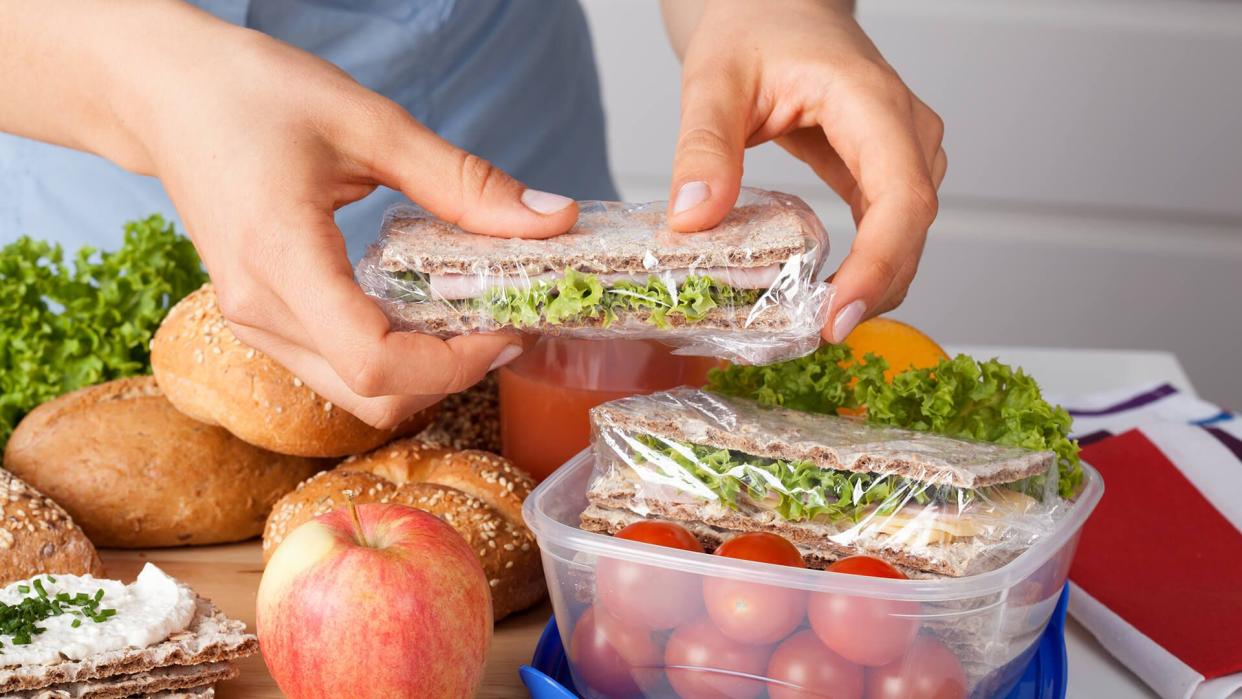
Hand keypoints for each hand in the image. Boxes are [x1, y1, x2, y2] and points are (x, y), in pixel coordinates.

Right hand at [117, 7, 577, 426]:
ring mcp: (252, 324)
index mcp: (282, 260)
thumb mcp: (368, 123)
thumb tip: (553, 218)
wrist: (164, 95)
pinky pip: (333, 368)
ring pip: (354, 394)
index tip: (505, 326)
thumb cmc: (252, 94)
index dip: (454, 364)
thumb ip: (462, 180)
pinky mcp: (257, 320)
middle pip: (373, 398)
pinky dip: (389, 356)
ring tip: (466, 312)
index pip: (376, 363)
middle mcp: (259, 310)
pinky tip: (418, 307)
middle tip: (498, 321)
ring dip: (421, 370)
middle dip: (449, 375)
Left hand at [661, 0, 945, 341]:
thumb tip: (694, 221)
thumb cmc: (753, 27)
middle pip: (911, 228)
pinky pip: (888, 230)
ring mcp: (902, 152)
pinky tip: (824, 297)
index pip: (901, 197)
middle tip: (816, 336)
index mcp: (871, 102)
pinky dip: (862, 269)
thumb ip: (703, 148)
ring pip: (906, 236)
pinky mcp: (884, 170)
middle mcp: (904, 129)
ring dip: (871, 285)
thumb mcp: (713, 81)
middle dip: (872, 290)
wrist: (774, 7)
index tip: (839, 316)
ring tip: (816, 323)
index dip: (878, 264)